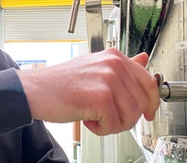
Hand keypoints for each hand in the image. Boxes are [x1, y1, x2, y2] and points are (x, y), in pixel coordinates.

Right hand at [18, 48, 159, 135]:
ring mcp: (108, 79)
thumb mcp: (95, 69)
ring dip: (113, 124)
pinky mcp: (100, 96)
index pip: (148, 81)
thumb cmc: (61, 84)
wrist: (34, 91)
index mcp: (114, 56)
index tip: (148, 114)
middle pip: (142, 102)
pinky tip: (87, 119)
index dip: (152, 103)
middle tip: (107, 117)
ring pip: (132, 115)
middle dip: (127, 117)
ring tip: (95, 117)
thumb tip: (143, 59)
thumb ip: (121, 67)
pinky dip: (101, 129)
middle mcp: (113, 64)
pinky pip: (115, 124)